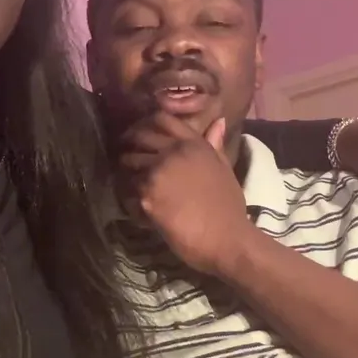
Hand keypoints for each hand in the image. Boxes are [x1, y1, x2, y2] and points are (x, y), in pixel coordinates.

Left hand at [118, 112, 257, 275]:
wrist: (227, 239)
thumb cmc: (229, 207)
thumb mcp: (225, 169)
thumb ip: (214, 145)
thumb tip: (217, 121)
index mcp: (193, 144)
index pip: (162, 118)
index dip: (147, 124)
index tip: (141, 134)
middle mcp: (173, 152)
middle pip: (139, 137)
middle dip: (130, 145)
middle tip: (129, 158)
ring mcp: (158, 172)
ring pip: (129, 162)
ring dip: (128, 172)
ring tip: (132, 184)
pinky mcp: (147, 195)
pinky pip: (128, 190)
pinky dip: (130, 198)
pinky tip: (138, 208)